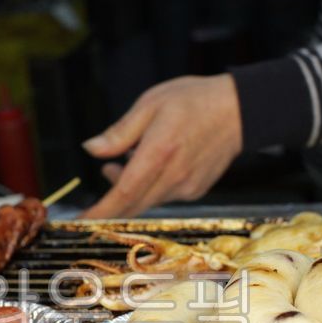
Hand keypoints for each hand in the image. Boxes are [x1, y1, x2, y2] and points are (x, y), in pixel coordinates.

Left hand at [80, 74, 241, 218]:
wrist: (240, 110)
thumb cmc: (195, 101)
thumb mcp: (150, 104)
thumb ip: (119, 132)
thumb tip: (91, 149)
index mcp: (158, 153)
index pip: (122, 194)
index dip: (100, 211)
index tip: (81, 221)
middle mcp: (173, 177)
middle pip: (132, 205)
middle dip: (111, 198)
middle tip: (108, 170)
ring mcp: (186, 187)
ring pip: (147, 201)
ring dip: (131, 188)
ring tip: (131, 158)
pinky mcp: (195, 191)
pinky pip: (163, 197)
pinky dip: (151, 187)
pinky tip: (156, 163)